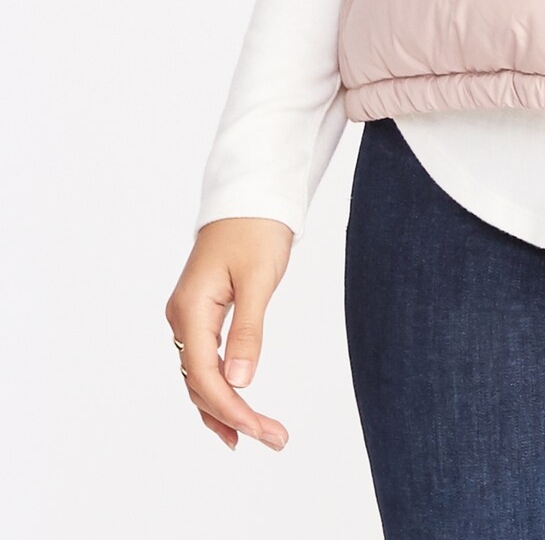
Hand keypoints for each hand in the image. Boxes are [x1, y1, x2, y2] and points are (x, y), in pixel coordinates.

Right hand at [164, 217, 294, 450]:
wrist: (250, 194)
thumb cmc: (257, 229)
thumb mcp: (259, 278)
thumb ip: (249, 330)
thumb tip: (240, 382)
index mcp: (191, 309)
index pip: (204, 375)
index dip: (230, 408)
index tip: (260, 431)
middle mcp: (182, 317)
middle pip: (199, 382)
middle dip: (233, 415)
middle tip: (273, 439)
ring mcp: (188, 316)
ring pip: (199, 376)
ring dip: (225, 407)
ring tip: (256, 436)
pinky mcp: (201, 313)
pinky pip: (203, 361)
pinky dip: (219, 387)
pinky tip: (234, 409)